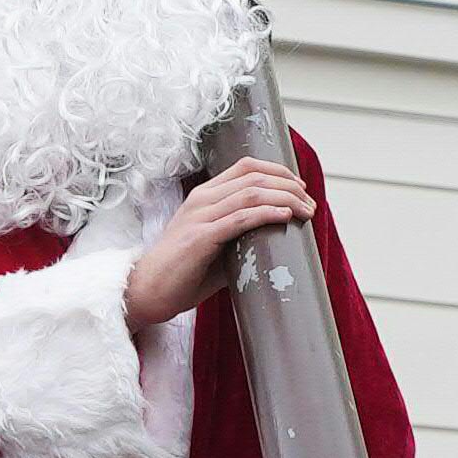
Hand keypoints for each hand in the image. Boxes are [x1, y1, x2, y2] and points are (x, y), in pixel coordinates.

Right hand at [122, 160, 311, 329]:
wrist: (148, 291)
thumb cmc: (183, 273)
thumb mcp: (217, 246)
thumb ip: (242, 236)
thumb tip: (278, 238)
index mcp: (205, 195)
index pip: (246, 166)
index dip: (278, 171)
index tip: (300, 187)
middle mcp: (203, 198)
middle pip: (255, 176)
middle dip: (290, 186)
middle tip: (310, 203)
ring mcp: (201, 216)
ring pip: (252, 192)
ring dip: (286, 198)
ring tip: (306, 211)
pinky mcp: (202, 237)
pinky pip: (241, 218)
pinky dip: (267, 213)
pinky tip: (285, 216)